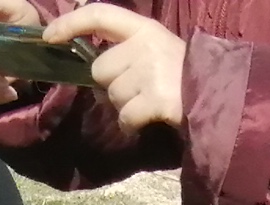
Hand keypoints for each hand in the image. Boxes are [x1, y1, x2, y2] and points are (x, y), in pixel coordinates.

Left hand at [46, 2, 186, 129]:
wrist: (220, 96)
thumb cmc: (185, 76)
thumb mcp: (157, 49)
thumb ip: (128, 49)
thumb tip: (95, 64)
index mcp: (144, 28)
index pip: (100, 14)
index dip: (71, 23)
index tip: (49, 36)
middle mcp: (144, 44)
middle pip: (101, 69)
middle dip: (113, 83)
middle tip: (140, 87)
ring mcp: (150, 71)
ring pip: (112, 96)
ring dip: (125, 105)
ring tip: (149, 101)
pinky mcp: (154, 98)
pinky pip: (125, 117)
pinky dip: (132, 124)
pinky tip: (149, 118)